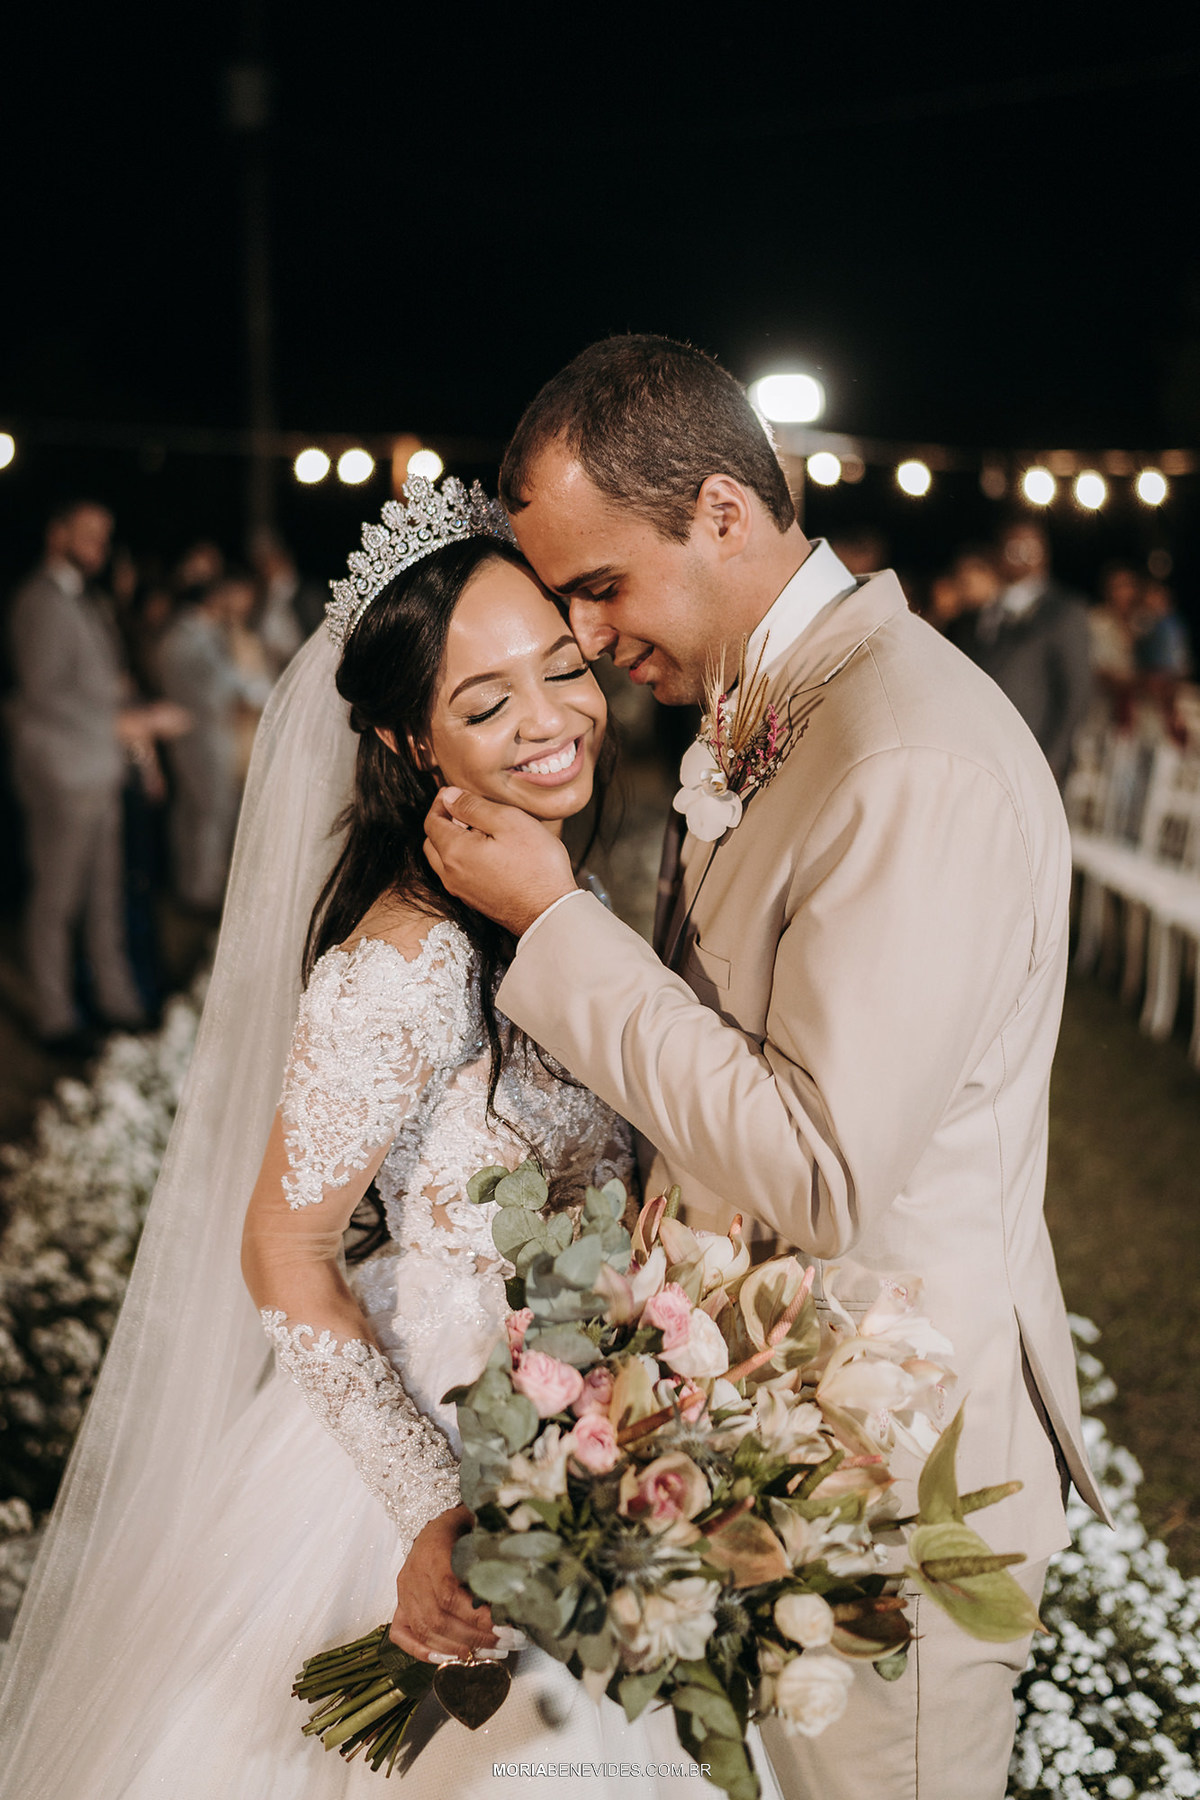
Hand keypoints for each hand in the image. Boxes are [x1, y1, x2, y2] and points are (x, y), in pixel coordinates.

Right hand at [389, 1505, 497, 1661]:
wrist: (432, 1518)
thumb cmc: (462, 1524)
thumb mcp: (479, 1524)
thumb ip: (494, 1546)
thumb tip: (524, 1573)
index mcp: (432, 1552)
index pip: (449, 1595)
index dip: (477, 1617)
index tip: (506, 1627)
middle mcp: (413, 1575)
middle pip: (438, 1619)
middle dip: (475, 1638)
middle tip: (508, 1644)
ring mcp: (403, 1592)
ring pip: (425, 1631)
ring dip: (459, 1649)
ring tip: (491, 1653)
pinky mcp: (399, 1604)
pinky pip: (403, 1635)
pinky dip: (424, 1652)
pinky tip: (450, 1659)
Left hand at [424, 788, 576, 935]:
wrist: (550, 912)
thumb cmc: (536, 866)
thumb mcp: (508, 821)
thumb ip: (474, 806)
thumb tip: (450, 796)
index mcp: (454, 851)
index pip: (432, 821)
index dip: (441, 802)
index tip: (454, 792)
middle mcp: (451, 875)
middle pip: (433, 842)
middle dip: (443, 821)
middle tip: (464, 808)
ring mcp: (462, 891)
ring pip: (444, 860)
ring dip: (452, 841)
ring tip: (478, 829)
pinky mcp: (475, 901)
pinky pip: (458, 874)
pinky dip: (462, 858)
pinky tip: (487, 851)